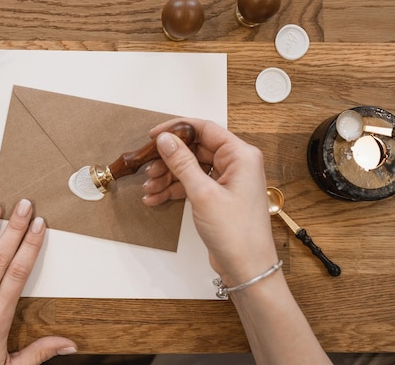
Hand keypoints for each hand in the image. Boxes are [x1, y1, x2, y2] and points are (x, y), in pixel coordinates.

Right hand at [142, 118, 278, 286]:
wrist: (247, 268)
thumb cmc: (236, 232)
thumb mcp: (203, 193)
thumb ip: (182, 162)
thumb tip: (166, 140)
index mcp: (240, 155)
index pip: (205, 129)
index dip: (176, 129)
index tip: (153, 136)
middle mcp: (236, 164)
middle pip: (195, 149)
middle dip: (168, 159)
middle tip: (148, 168)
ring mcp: (227, 181)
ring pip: (191, 168)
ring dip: (168, 176)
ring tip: (150, 188)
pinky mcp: (219, 196)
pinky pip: (192, 184)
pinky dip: (174, 189)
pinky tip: (157, 198)